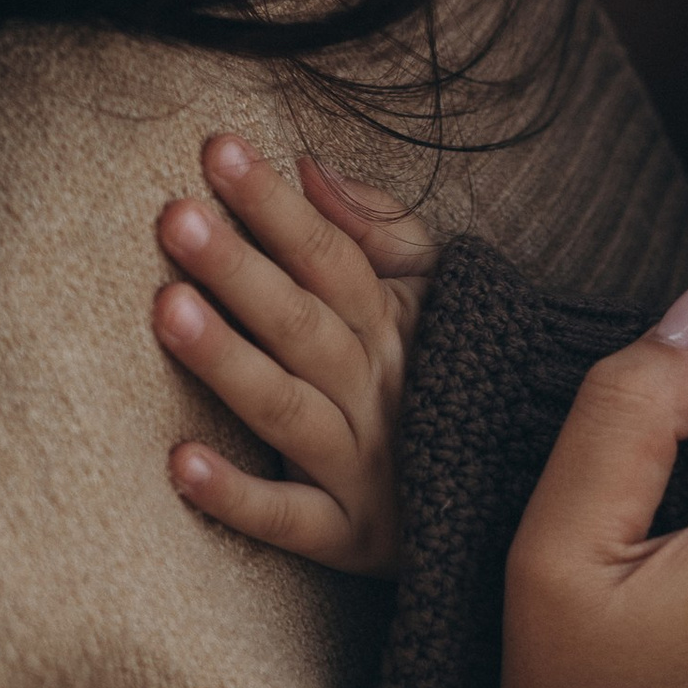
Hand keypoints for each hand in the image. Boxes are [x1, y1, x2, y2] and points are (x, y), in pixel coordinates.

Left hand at [155, 136, 434, 575]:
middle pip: (301, 322)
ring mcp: (363, 464)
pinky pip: (290, 518)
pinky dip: (238, 495)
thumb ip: (376, 227)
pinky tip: (180, 461)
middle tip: (176, 217)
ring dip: (229, 361)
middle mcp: (377, 388)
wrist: (519, 487)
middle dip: (238, 267)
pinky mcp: (349, 536)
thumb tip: (311, 165)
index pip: (328, 254)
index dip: (274, 204)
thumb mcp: (434, 287)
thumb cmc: (455, 370)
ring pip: (287, 409)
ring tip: (167, 309)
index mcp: (394, 324)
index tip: (218, 151)